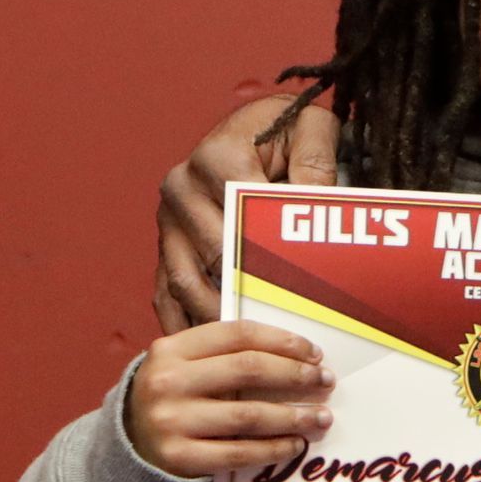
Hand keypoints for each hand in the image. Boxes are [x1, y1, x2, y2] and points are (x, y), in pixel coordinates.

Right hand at [127, 321, 334, 478]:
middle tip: (326, 381)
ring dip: (293, 416)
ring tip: (321, 417)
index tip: (314, 353)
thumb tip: (299, 355)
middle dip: (296, 375)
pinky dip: (274, 449)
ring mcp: (171, 421)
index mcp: (172, 348)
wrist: (129, 443)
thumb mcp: (185, 364)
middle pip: (249, 370)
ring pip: (249, 415)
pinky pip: (239, 453)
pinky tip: (295, 444)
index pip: (238, 334)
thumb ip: (226, 353)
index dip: (283, 341)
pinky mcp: (179, 457)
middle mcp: (168, 381)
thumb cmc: (173, 396)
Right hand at [154, 98, 342, 331]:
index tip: (297, 284)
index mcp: (216, 156)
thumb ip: (316, 160)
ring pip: (186, 280)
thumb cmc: (287, 131)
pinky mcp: (164, 245)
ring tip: (250, 352)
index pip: (243, 214)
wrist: (253, 128)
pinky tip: (212, 349)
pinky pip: (167, 291)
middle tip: (280, 334)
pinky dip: (186, 321)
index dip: (271, 249)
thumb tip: (315, 201)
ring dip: (216, 316)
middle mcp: (181, 187)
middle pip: (215, 254)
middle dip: (248, 292)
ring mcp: (167, 220)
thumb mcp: (313, 129)